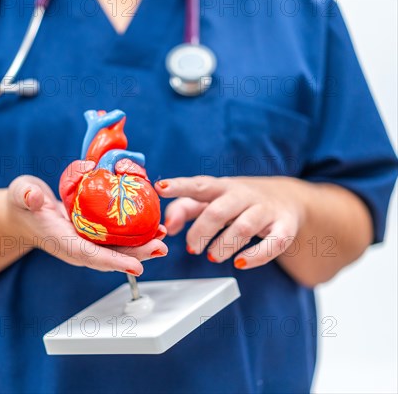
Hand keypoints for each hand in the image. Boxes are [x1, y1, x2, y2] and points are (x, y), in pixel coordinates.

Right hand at [7, 170, 167, 275]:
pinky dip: (135, 234)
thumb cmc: (22, 202)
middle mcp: (77, 246)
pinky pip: (116, 238)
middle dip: (137, 255)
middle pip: (110, 256)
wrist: (23, 211)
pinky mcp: (92, 235)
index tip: (137, 266)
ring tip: (163, 236)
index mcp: (61, 241)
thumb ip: (26, 196)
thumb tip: (34, 198)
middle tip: (161, 247)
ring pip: (117, 249)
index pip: (90, 255)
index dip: (114, 262)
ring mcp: (86, 242)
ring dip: (141, 246)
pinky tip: (152, 225)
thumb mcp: (21, 193)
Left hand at [155, 176, 305, 269]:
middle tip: (193, 248)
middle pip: (219, 211)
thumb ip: (184, 209)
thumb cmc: (238, 202)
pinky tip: (240, 263)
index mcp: (222, 187)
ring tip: (213, 257)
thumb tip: (165, 227)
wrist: (287, 198)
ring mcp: (265, 210)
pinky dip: (256, 256)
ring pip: (244, 227)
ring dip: (224, 245)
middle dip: (201, 231)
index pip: (199, 184)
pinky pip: (274, 243)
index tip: (160, 188)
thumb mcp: (211, 200)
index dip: (179, 186)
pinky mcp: (284, 227)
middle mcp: (243, 195)